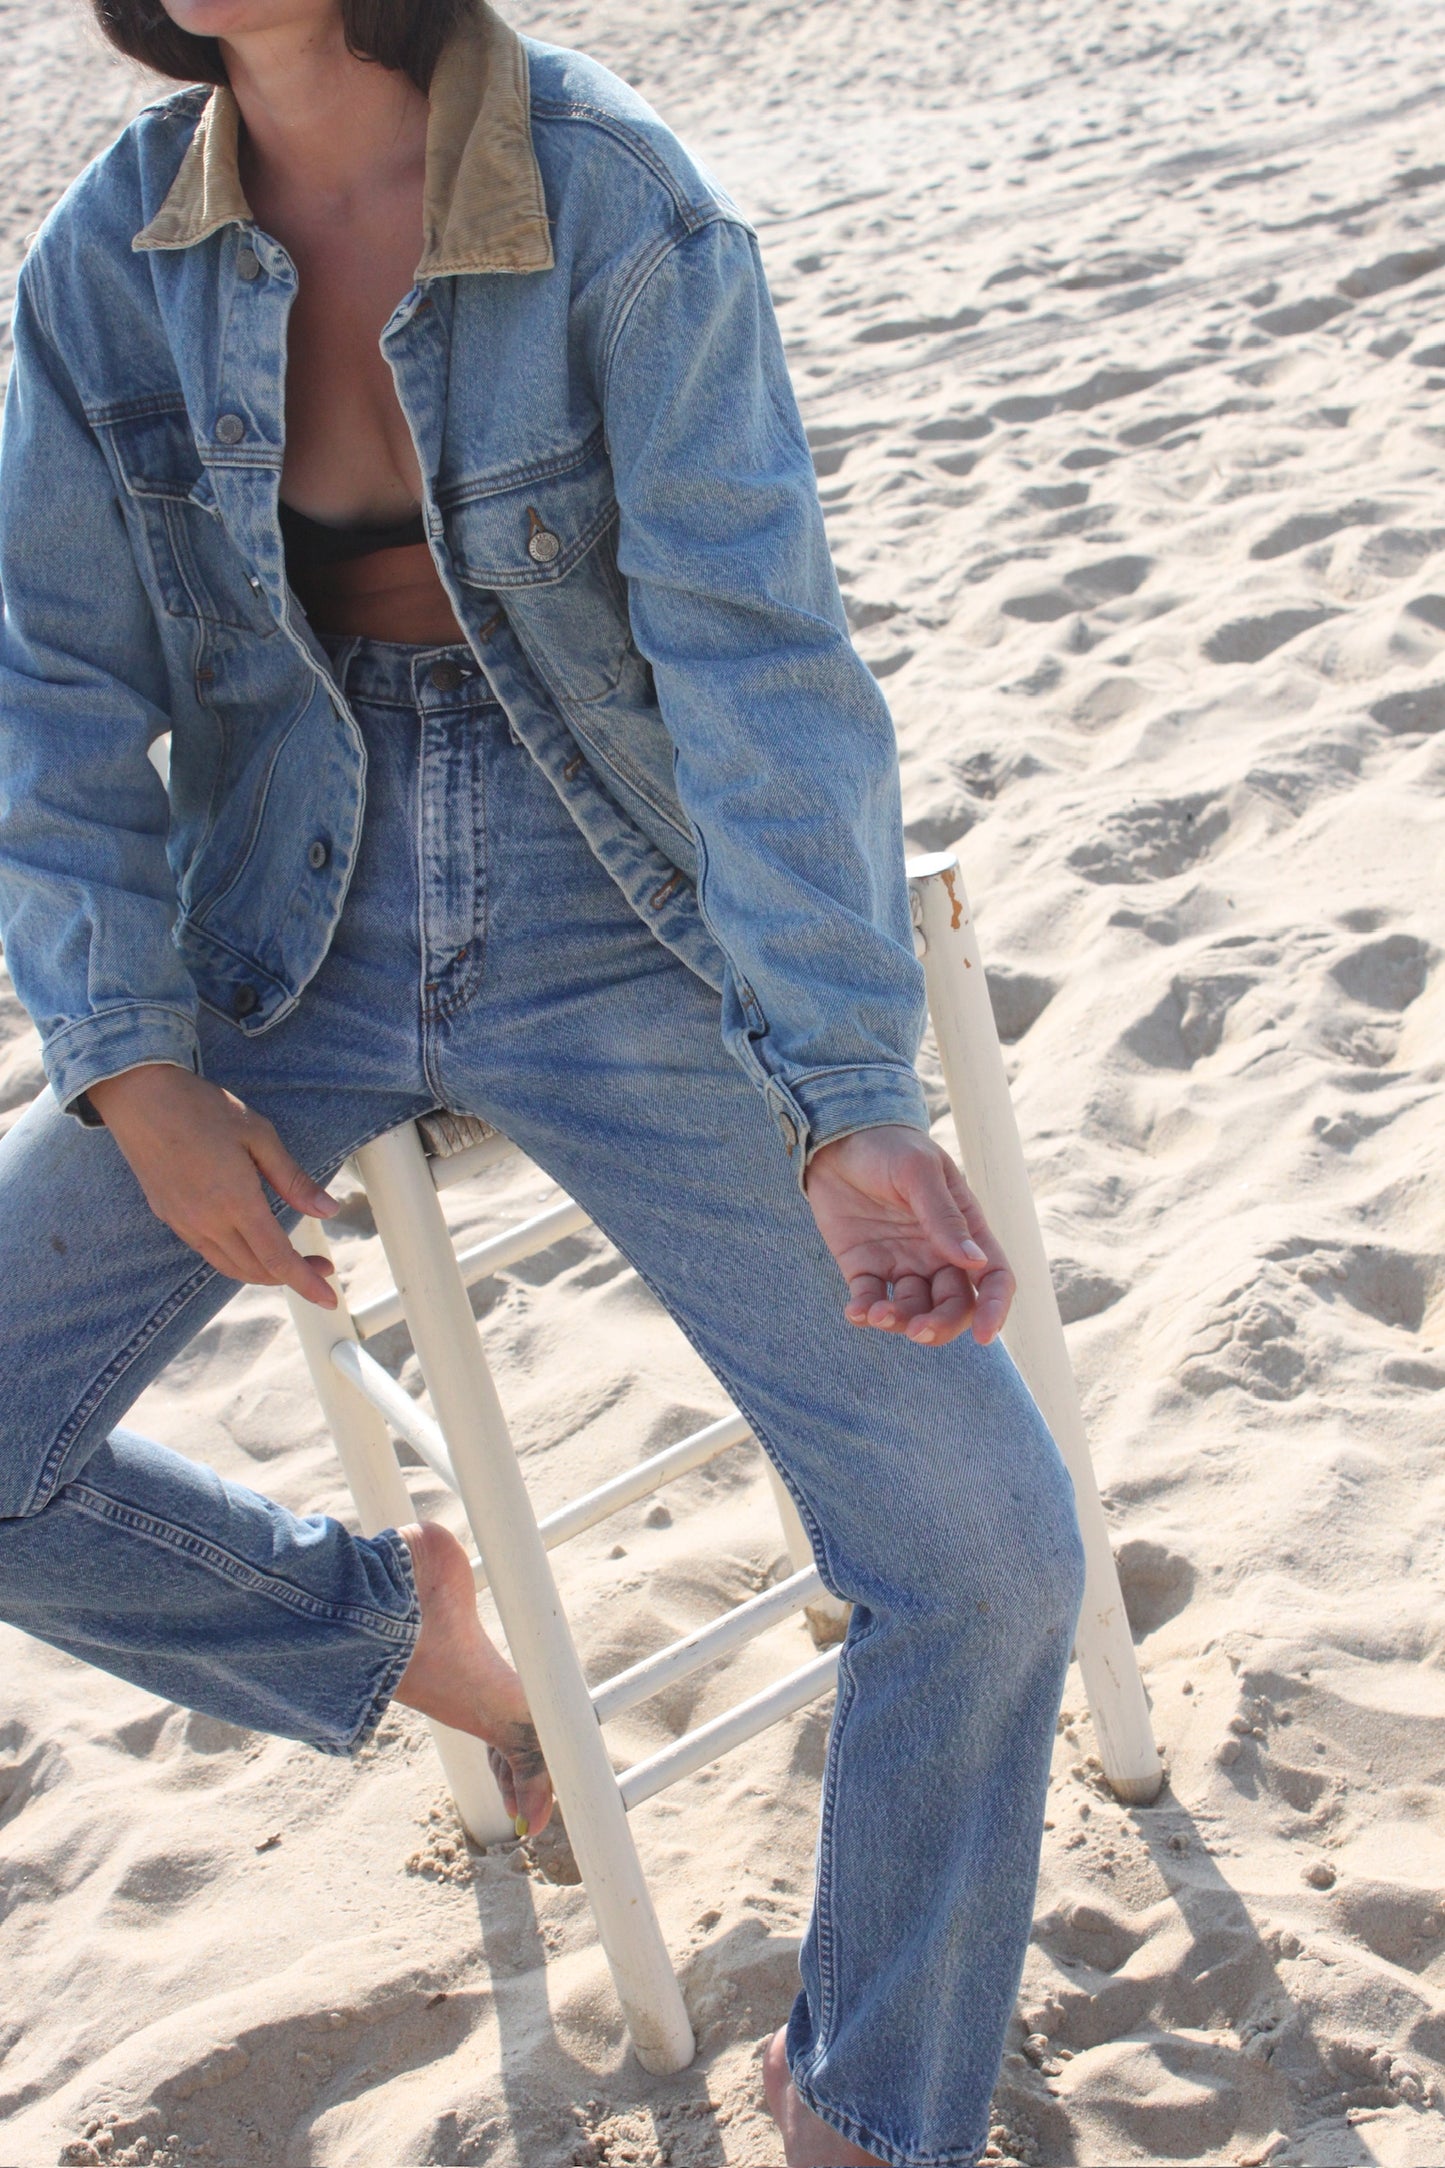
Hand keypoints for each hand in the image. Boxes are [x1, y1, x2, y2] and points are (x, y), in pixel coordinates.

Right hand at [86, 1064, 340, 1306]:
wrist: (140, 1096)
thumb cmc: (201, 1108)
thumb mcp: (259, 1135)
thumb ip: (293, 1179)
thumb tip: (328, 1210)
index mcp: (235, 1201)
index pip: (277, 1259)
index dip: (306, 1282)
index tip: (329, 1298)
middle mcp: (207, 1221)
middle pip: (256, 1270)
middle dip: (292, 1276)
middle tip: (321, 1263)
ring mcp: (184, 1222)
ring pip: (230, 1267)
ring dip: (263, 1271)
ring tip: (291, 1259)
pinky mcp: (169, 1217)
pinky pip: (208, 1252)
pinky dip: (236, 1259)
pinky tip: (251, 1243)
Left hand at [803, 1124, 1013, 1347]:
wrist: (836, 1136)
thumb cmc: (889, 1147)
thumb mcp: (919, 1173)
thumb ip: (943, 1217)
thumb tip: (975, 1261)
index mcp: (965, 1228)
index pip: (994, 1277)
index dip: (996, 1308)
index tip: (985, 1335)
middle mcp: (938, 1253)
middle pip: (955, 1306)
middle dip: (942, 1326)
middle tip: (918, 1331)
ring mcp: (902, 1263)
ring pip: (914, 1311)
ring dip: (900, 1323)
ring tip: (876, 1314)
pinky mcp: (865, 1267)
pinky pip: (871, 1300)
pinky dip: (865, 1313)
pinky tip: (856, 1312)